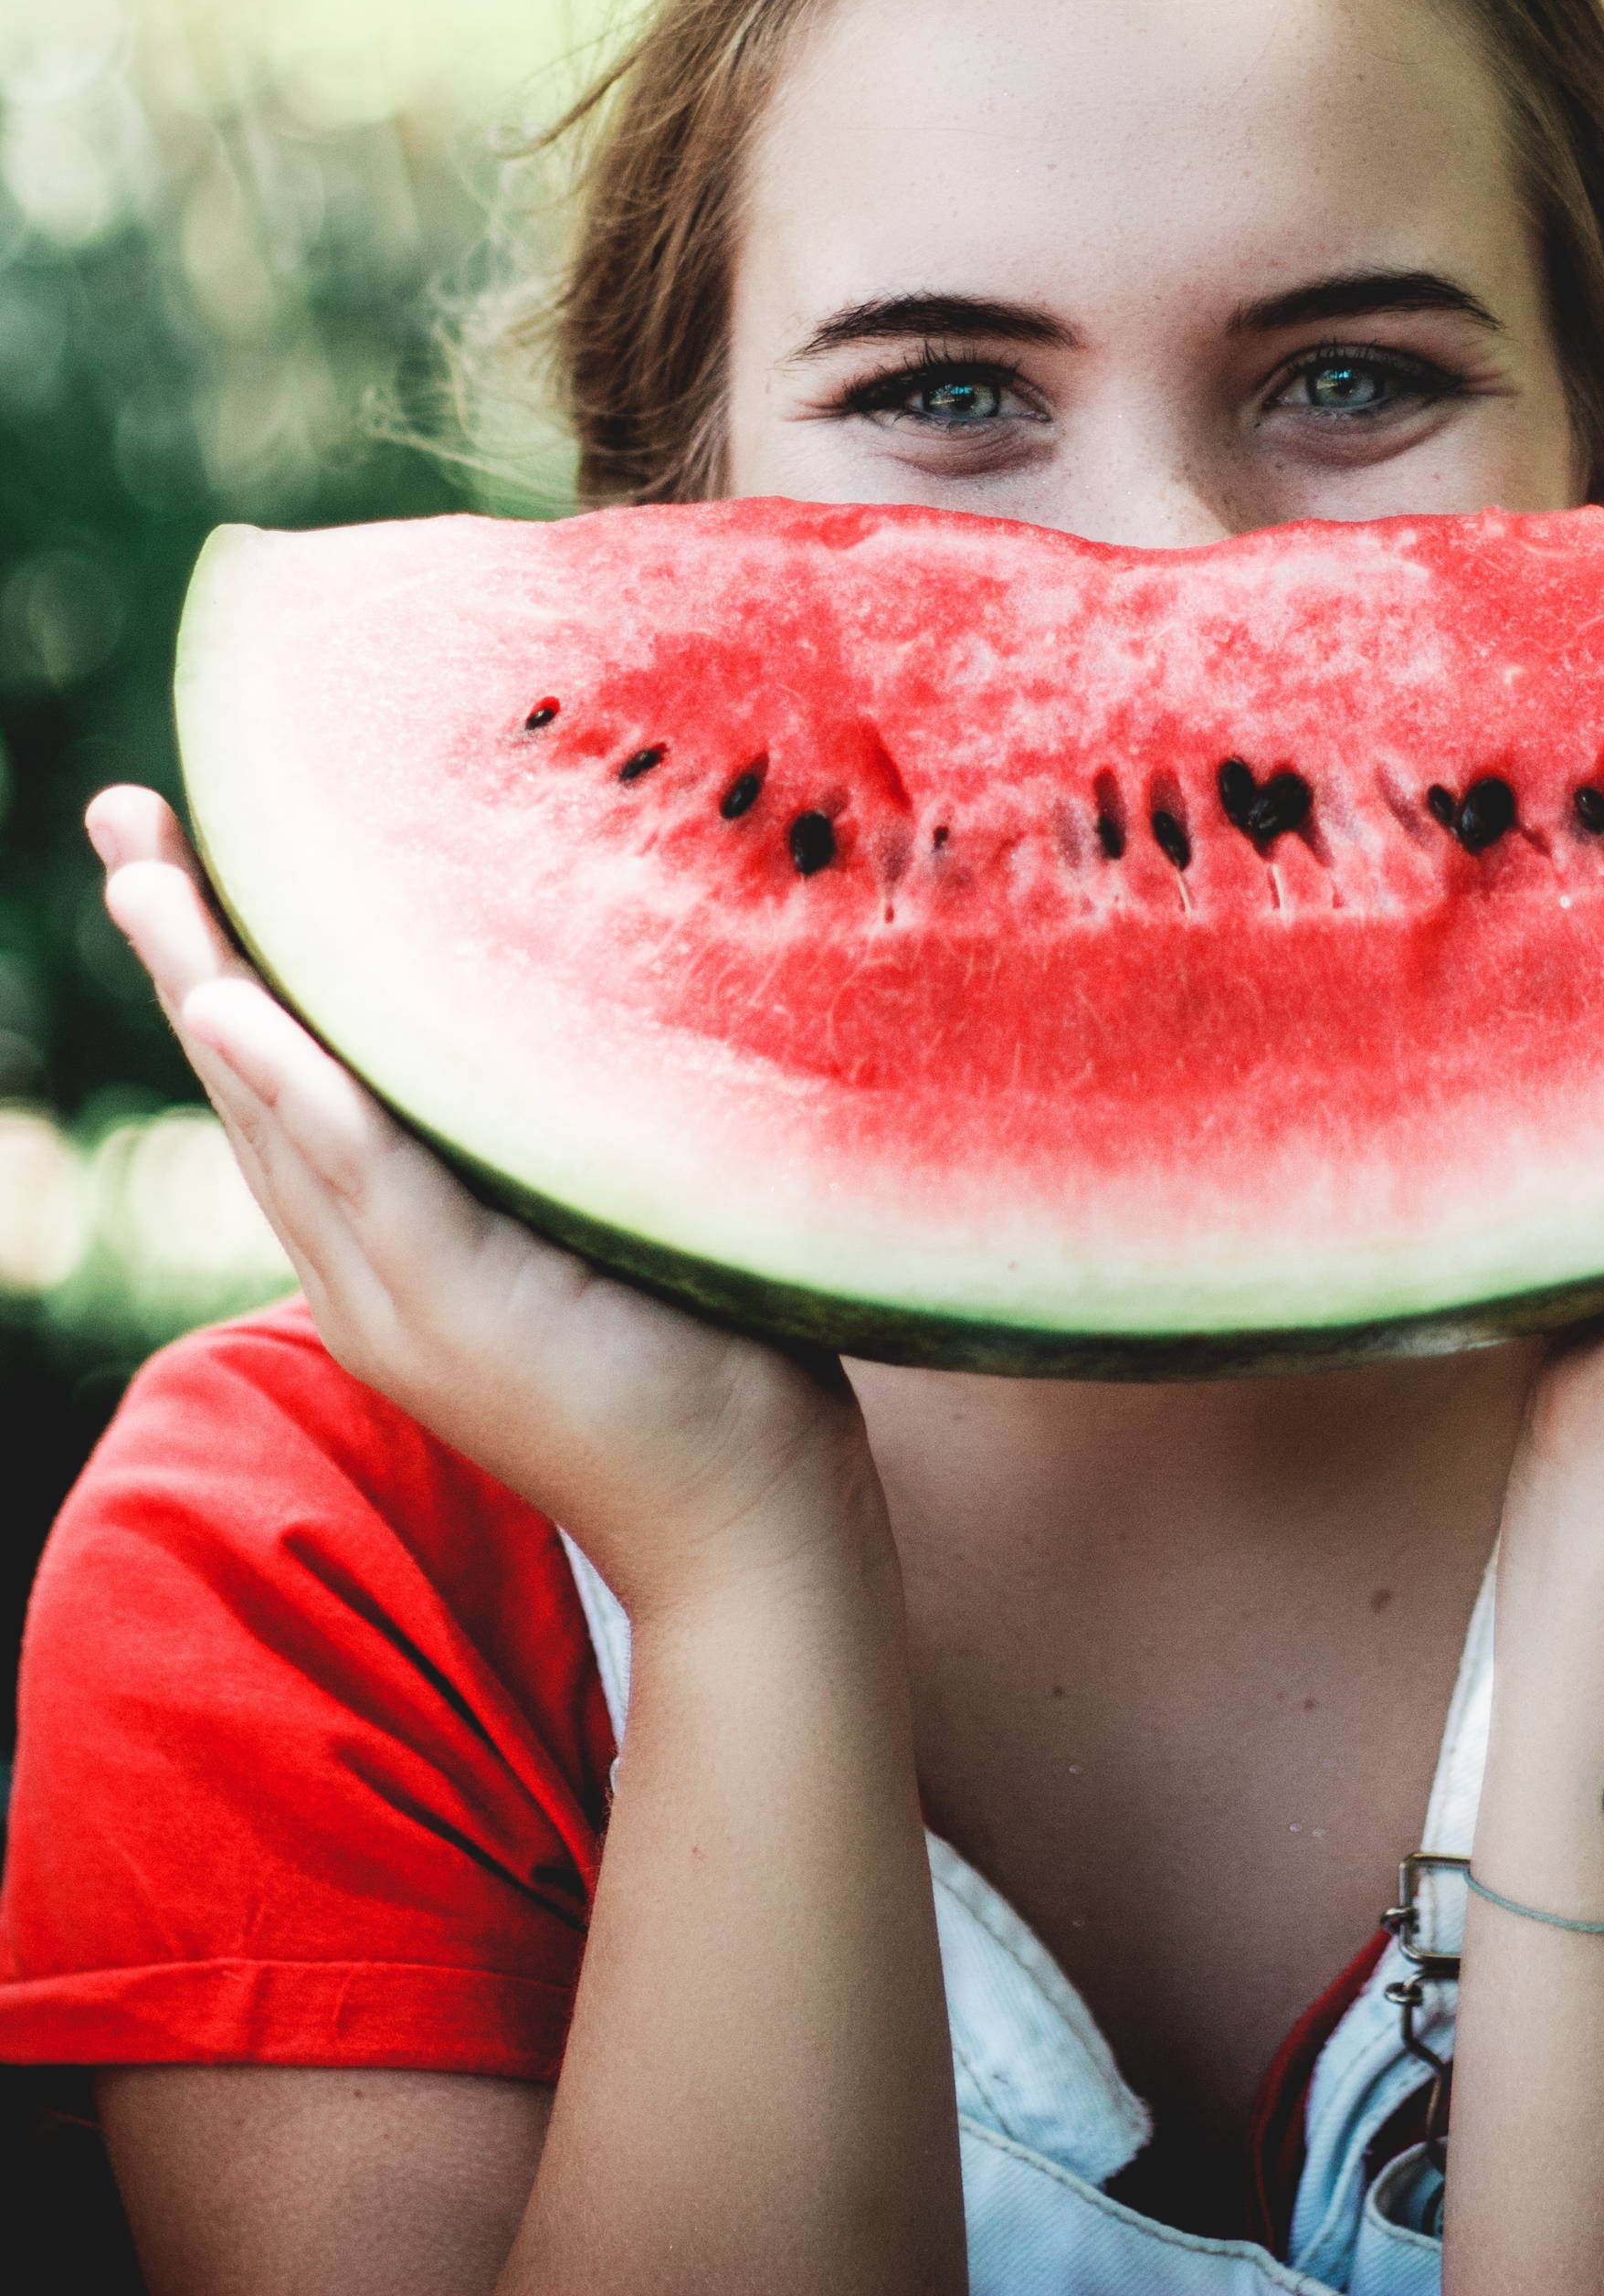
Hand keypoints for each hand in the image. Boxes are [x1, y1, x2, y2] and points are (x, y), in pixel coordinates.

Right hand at [88, 785, 873, 1612]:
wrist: (746, 1523)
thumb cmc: (706, 1357)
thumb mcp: (603, 1222)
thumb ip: (552, 1135)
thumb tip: (579, 995)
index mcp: (394, 1250)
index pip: (289, 1086)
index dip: (227, 967)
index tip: (184, 848)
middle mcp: (369, 1273)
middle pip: (252, 1084)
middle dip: (183, 946)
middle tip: (124, 814)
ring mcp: (402, 1300)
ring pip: (281, 1118)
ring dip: (208, 987)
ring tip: (147, 873)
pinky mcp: (462, 1313)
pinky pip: (364, 1179)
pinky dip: (297, 1091)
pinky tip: (238, 1007)